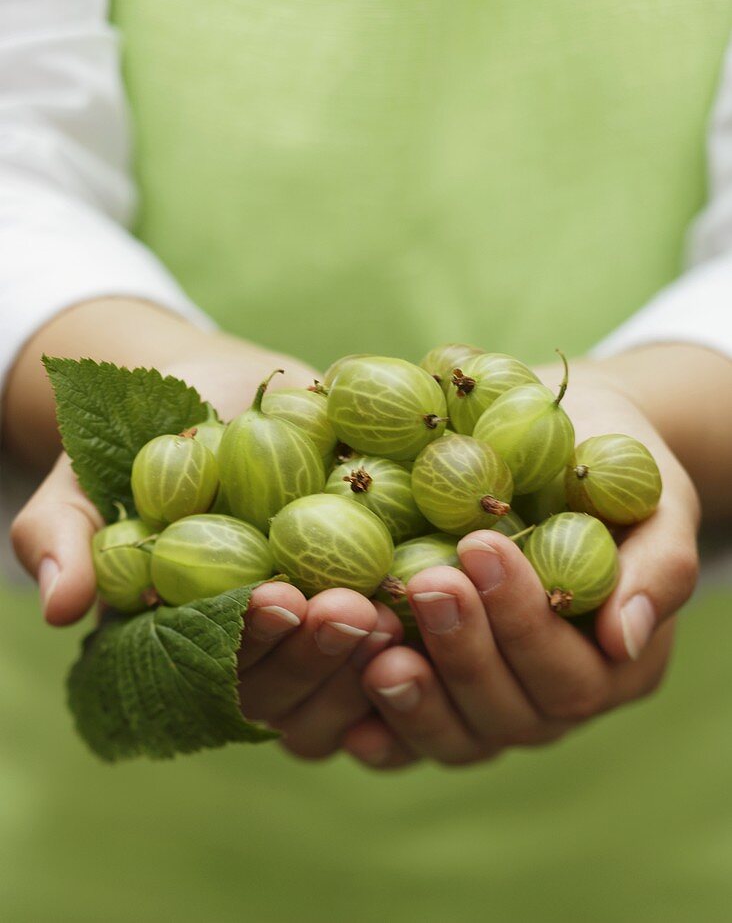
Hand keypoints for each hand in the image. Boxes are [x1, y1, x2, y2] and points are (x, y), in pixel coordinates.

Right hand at [8, 307, 397, 756]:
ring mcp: (329, 624)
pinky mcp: (384, 582)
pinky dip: (438, 603)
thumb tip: (62, 606)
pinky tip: (464, 568)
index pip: (226, 671)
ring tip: (415, 592)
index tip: (276, 599)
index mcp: (202, 650)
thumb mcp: (90, 477)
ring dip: (388, 637)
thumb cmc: (146, 440)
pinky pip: (414, 613)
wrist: (223, 391)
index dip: (253, 643)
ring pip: (360, 670)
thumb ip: (68, 537)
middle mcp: (271, 654)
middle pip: (300, 684)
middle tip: (354, 607)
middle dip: (326, 650)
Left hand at [343, 361, 699, 768]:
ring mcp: (491, 706)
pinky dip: (376, 728)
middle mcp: (551, 698)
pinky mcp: (437, 694)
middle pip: (508, 713)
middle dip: (464, 650)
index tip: (479, 546)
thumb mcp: (651, 498)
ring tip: (373, 645)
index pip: (568, 671)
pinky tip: (343, 710)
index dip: (522, 620)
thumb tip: (622, 638)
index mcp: (612, 663)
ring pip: (457, 737)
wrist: (555, 447)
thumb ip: (657, 567)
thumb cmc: (611, 463)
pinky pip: (406, 736)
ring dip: (414, 699)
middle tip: (425, 582)